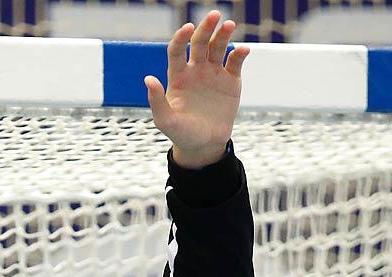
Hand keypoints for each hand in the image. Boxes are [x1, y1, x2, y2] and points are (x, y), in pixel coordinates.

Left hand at [144, 12, 249, 168]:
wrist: (204, 145)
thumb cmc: (181, 133)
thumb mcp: (166, 121)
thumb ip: (156, 101)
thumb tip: (148, 79)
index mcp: (178, 76)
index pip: (178, 50)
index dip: (182, 38)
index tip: (188, 28)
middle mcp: (196, 70)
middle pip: (200, 43)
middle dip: (206, 28)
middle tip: (214, 15)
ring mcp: (214, 73)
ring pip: (218, 47)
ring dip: (223, 35)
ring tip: (229, 24)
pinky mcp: (231, 81)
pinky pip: (236, 63)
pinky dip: (240, 54)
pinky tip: (243, 50)